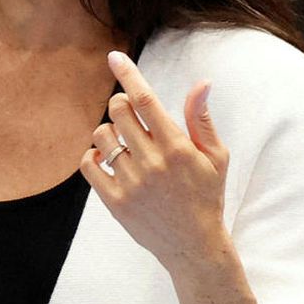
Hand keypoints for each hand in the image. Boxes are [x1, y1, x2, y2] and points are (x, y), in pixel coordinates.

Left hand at [79, 51, 229, 273]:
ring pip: (101, 135)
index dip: (128, 74)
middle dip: (120, 105)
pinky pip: (88, 164)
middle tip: (130, 116)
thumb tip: (202, 83)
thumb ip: (202, 119)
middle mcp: (152, 163)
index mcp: (177, 148)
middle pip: (118, 111)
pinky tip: (107, 159)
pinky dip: (93, 156)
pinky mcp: (114, 201)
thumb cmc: (206, 196)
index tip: (114, 56)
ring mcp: (131, 182)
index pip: (145, 100)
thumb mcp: (215, 158)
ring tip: (124, 143)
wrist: (194, 246)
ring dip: (108, 132)